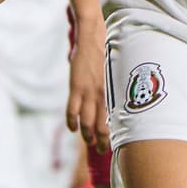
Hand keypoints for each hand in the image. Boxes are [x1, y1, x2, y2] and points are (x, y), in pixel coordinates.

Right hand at [66, 15, 108, 152]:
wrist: (94, 36)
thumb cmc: (106, 52)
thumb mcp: (114, 71)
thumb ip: (111, 86)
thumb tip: (112, 96)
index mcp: (113, 91)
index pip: (114, 119)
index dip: (113, 133)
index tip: (114, 142)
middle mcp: (103, 95)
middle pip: (102, 125)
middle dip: (101, 140)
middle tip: (101, 150)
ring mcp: (89, 92)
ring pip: (87, 121)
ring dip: (87, 135)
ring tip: (88, 143)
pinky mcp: (76, 87)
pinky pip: (72, 110)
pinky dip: (71, 122)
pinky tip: (73, 128)